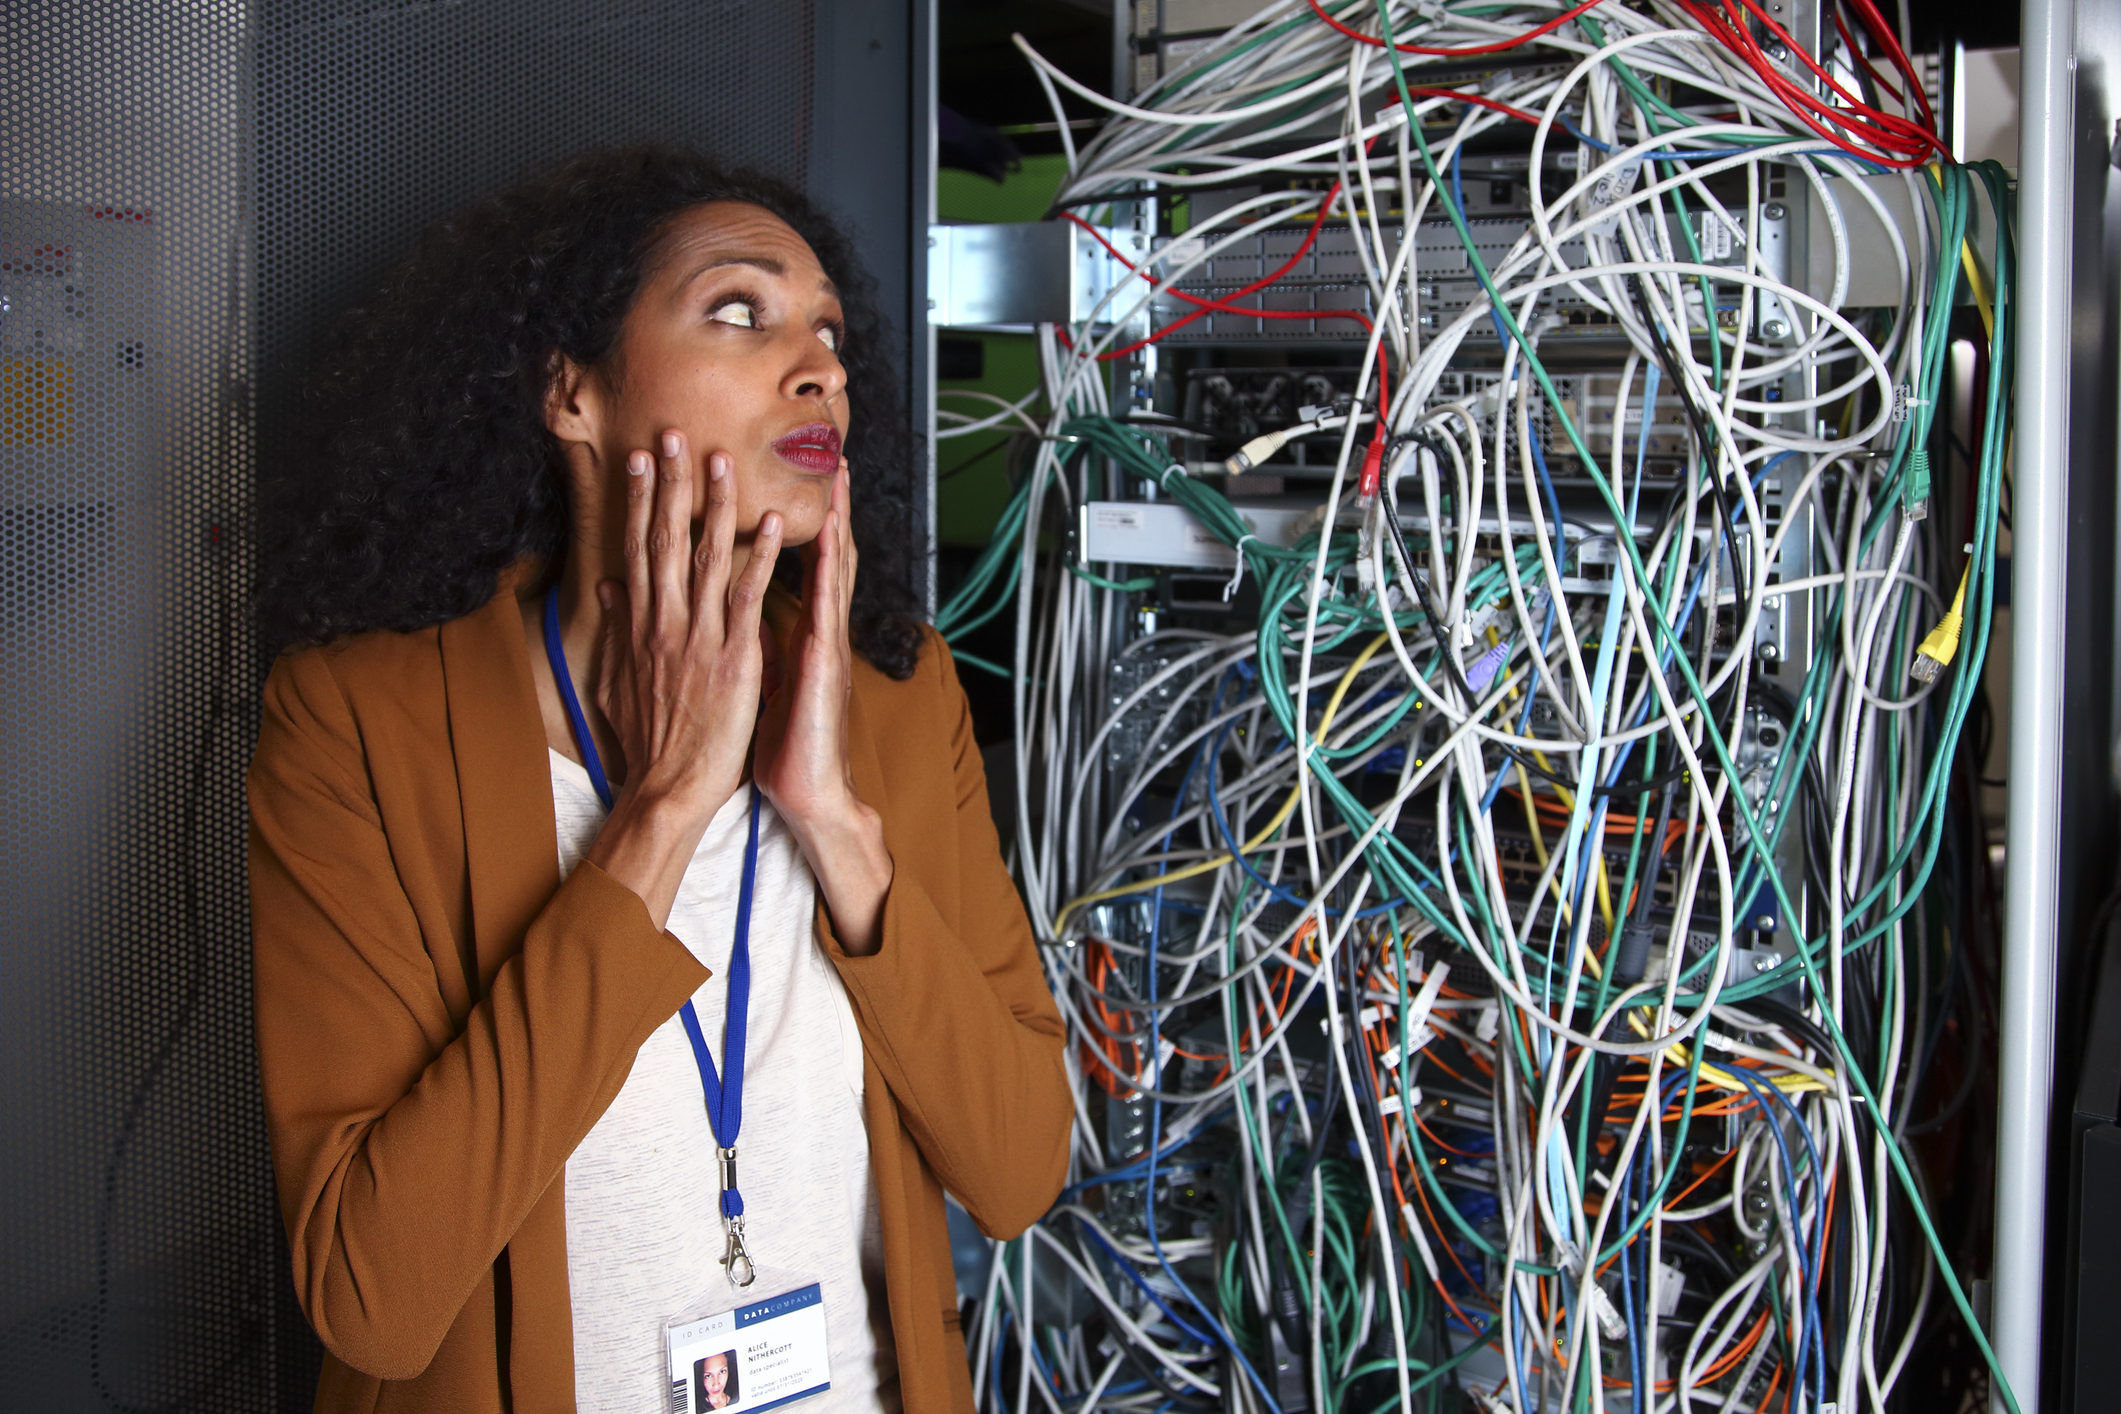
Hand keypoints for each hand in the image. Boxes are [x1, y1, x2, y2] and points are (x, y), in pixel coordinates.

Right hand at [585, 431, 781, 925]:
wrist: (668, 787)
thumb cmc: (648, 740)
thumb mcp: (615, 682)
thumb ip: (615, 633)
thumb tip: (609, 592)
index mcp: (640, 626)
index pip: (638, 550)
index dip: (639, 502)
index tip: (641, 461)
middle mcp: (665, 622)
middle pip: (666, 540)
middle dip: (671, 484)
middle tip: (675, 435)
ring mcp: (699, 637)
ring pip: (707, 557)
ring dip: (716, 505)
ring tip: (722, 460)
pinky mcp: (734, 658)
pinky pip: (750, 598)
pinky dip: (761, 559)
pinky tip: (773, 525)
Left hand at [754, 460, 893, 953]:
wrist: (808, 793)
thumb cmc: (783, 746)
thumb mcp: (760, 686)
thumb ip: (754, 647)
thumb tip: (739, 622)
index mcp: (800, 634)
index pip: (803, 566)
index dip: (801, 521)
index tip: (802, 482)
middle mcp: (818, 631)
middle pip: (826, 554)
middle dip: (829, 504)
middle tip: (829, 454)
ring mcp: (825, 642)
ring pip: (833, 567)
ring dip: (835, 517)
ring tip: (835, 473)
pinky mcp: (822, 660)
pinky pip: (825, 601)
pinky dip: (828, 563)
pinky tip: (829, 531)